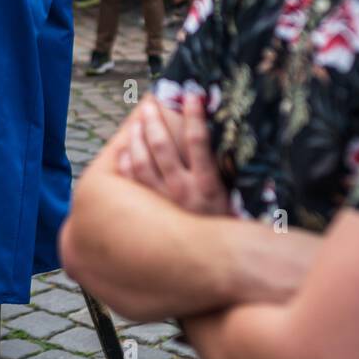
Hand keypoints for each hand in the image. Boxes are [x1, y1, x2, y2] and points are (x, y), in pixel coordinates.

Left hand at [117, 91, 229, 215]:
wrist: (214, 265)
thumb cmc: (226, 226)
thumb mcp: (233, 198)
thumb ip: (225, 171)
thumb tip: (218, 136)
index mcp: (208, 185)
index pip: (198, 140)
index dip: (193, 114)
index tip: (192, 93)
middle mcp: (184, 192)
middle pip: (162, 146)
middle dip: (155, 119)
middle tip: (151, 102)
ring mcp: (164, 203)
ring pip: (142, 161)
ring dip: (138, 136)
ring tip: (138, 119)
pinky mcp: (151, 213)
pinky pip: (133, 183)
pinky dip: (126, 163)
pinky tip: (125, 150)